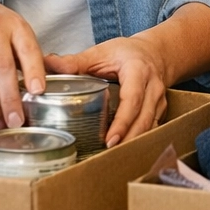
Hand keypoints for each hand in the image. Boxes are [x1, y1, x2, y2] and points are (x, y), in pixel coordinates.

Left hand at [47, 36, 170, 147]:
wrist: (154, 53)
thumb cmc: (125, 53)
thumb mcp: (101, 52)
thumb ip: (75, 61)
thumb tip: (48, 64)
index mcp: (138, 70)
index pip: (133, 99)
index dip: (122, 121)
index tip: (109, 139)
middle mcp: (153, 86)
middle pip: (144, 117)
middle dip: (128, 138)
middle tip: (109, 153)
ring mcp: (159, 100)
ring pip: (150, 126)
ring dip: (133, 142)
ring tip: (114, 156)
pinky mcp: (161, 109)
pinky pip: (152, 128)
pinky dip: (139, 140)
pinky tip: (124, 150)